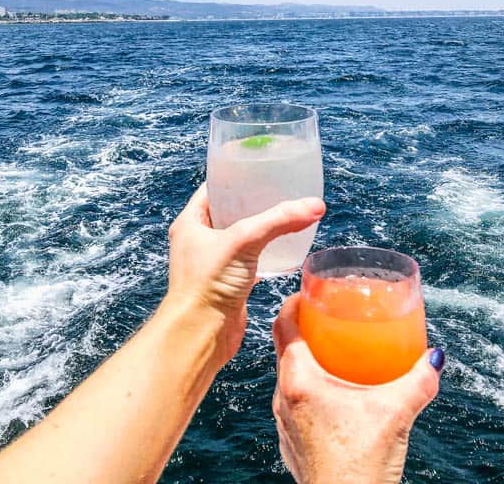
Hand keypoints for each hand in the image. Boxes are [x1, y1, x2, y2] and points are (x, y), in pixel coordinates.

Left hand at [167, 184, 324, 364]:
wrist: (200, 335)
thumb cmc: (207, 286)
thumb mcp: (243, 241)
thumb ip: (279, 220)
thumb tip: (313, 205)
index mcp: (190, 222)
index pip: (213, 188)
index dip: (234, 176)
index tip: (258, 168)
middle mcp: (197, 240)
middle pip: (228, 211)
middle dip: (252, 201)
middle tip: (278, 190)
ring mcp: (211, 263)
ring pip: (239, 237)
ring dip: (259, 228)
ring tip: (284, 215)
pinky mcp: (227, 283)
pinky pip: (247, 260)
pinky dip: (263, 253)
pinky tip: (282, 249)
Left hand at [272, 294, 442, 483]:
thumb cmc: (359, 465)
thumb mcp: (395, 413)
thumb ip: (418, 380)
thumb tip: (433, 359)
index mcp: (298, 379)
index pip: (283, 324)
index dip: (293, 302)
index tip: (308, 293)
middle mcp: (283, 395)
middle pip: (285, 347)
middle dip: (304, 328)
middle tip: (327, 318)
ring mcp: (284, 420)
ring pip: (288, 375)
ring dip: (305, 358)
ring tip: (332, 352)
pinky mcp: (291, 439)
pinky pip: (293, 400)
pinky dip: (308, 387)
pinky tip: (333, 394)